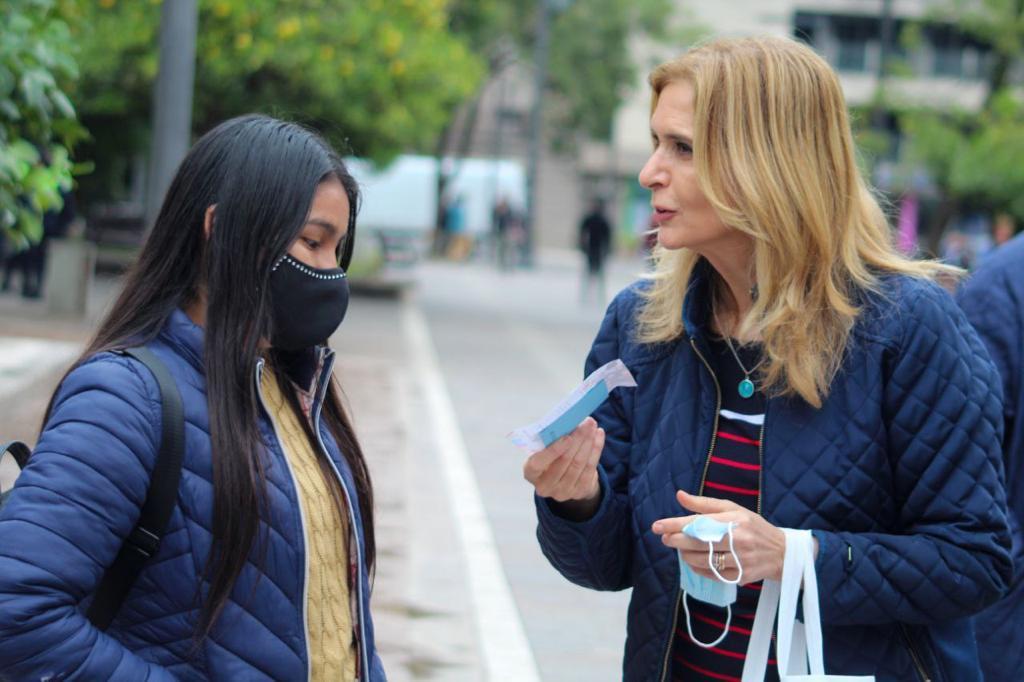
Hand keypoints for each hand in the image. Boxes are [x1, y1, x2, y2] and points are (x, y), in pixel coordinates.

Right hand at [523, 417, 603, 503]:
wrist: (562, 477)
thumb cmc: (549, 456)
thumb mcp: (542, 449)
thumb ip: (548, 439)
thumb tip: (568, 422)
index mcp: (531, 473)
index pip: (538, 463)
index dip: (553, 450)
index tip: (567, 437)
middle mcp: (545, 486)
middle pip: (564, 461)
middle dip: (577, 439)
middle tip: (586, 422)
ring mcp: (563, 491)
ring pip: (579, 463)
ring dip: (589, 442)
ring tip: (592, 426)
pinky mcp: (580, 491)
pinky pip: (590, 467)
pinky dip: (596, 449)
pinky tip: (598, 435)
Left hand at [651, 490, 786, 583]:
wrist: (781, 552)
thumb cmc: (753, 527)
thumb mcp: (733, 509)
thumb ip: (704, 504)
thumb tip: (679, 495)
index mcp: (735, 519)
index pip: (699, 521)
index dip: (675, 524)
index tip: (657, 526)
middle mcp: (739, 539)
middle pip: (698, 542)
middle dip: (676, 540)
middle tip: (666, 538)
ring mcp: (741, 560)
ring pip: (702, 560)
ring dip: (685, 555)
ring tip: (681, 549)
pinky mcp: (741, 576)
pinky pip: (711, 574)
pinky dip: (698, 568)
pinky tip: (694, 562)